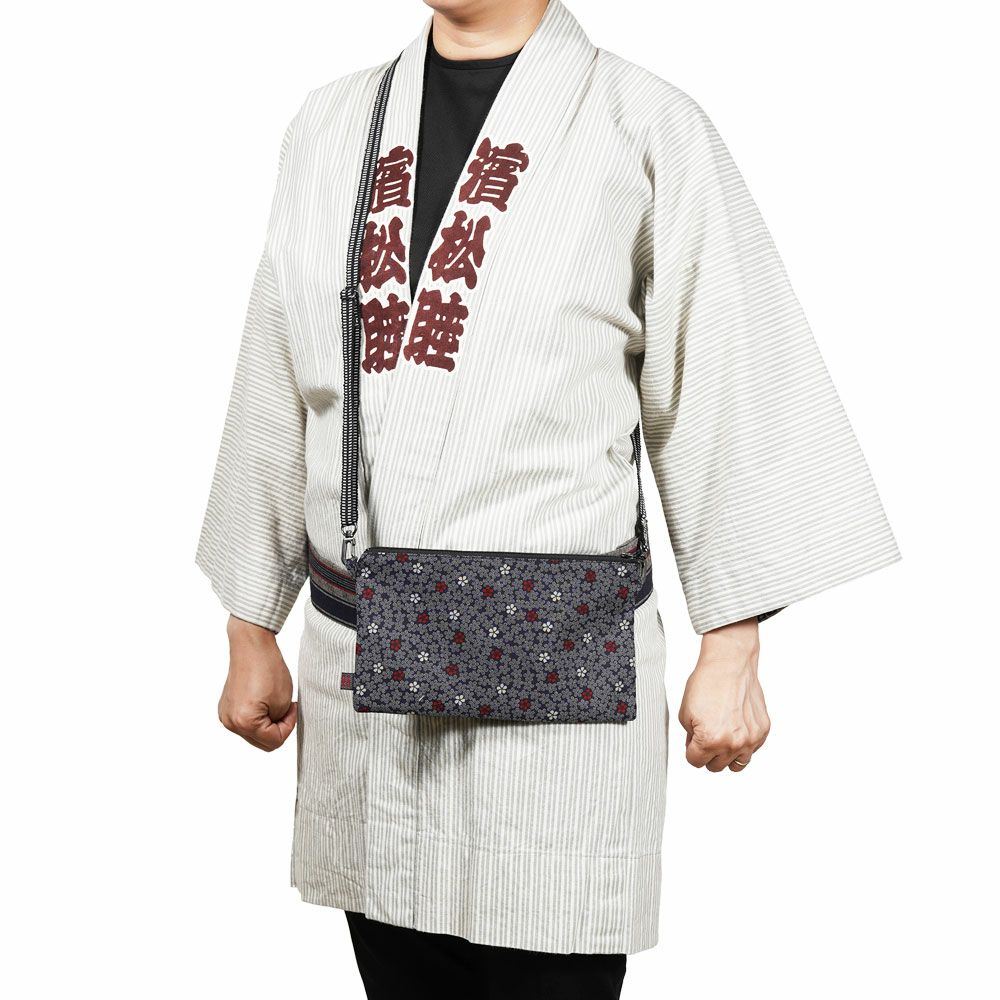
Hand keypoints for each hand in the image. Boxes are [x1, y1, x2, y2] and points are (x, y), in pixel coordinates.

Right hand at [218, 615, 297, 751]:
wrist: (251, 647)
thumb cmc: (268, 669)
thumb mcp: (283, 702)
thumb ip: (279, 724)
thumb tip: (272, 732)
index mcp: (244, 722)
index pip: (274, 741)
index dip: (288, 726)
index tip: (292, 708)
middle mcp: (230, 722)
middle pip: (262, 742)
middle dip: (277, 728)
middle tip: (286, 709)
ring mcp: (225, 715)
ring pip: (253, 734)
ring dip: (267, 724)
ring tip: (273, 703)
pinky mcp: (225, 708)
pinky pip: (245, 723)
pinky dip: (257, 718)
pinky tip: (262, 702)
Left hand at [678, 617, 769, 772]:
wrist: (730, 665)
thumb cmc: (707, 683)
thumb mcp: (685, 713)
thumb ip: (690, 737)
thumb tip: (696, 747)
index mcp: (710, 740)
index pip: (695, 762)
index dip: (691, 750)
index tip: (693, 742)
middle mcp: (733, 743)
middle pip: (716, 766)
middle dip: (708, 754)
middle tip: (707, 736)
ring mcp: (750, 739)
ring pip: (737, 764)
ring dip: (727, 754)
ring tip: (722, 736)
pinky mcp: (763, 731)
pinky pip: (752, 749)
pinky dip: (743, 743)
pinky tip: (736, 727)